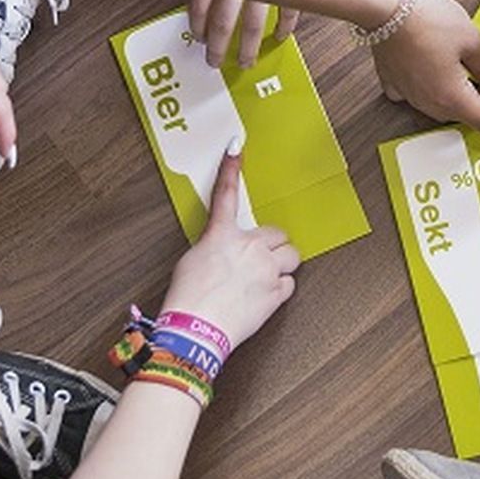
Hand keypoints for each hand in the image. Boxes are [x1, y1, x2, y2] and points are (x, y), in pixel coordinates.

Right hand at [160, 155, 300, 349]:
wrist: (195, 331)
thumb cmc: (187, 299)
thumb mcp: (193, 261)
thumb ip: (215, 247)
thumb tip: (226, 251)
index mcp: (222, 235)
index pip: (226, 194)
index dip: (230, 168)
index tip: (236, 147)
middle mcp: (249, 247)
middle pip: (278, 234)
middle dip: (272, 246)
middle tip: (260, 260)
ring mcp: (266, 269)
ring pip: (292, 256)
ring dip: (282, 264)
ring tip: (266, 277)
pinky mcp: (276, 293)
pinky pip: (289, 284)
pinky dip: (280, 289)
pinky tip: (263, 296)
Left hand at [189, 0, 329, 67]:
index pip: (200, 2)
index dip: (197, 24)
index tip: (197, 38)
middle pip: (223, 21)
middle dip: (217, 45)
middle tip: (214, 62)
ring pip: (253, 24)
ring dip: (248, 46)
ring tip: (245, 61)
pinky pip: (287, 11)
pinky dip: (283, 27)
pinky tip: (280, 37)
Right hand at [373, 0, 479, 136]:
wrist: (382, 6)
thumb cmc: (425, 20)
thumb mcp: (471, 40)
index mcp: (452, 99)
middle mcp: (430, 104)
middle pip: (472, 113)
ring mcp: (412, 95)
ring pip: (449, 104)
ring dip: (470, 94)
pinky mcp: (398, 81)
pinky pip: (425, 92)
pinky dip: (442, 85)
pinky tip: (447, 68)